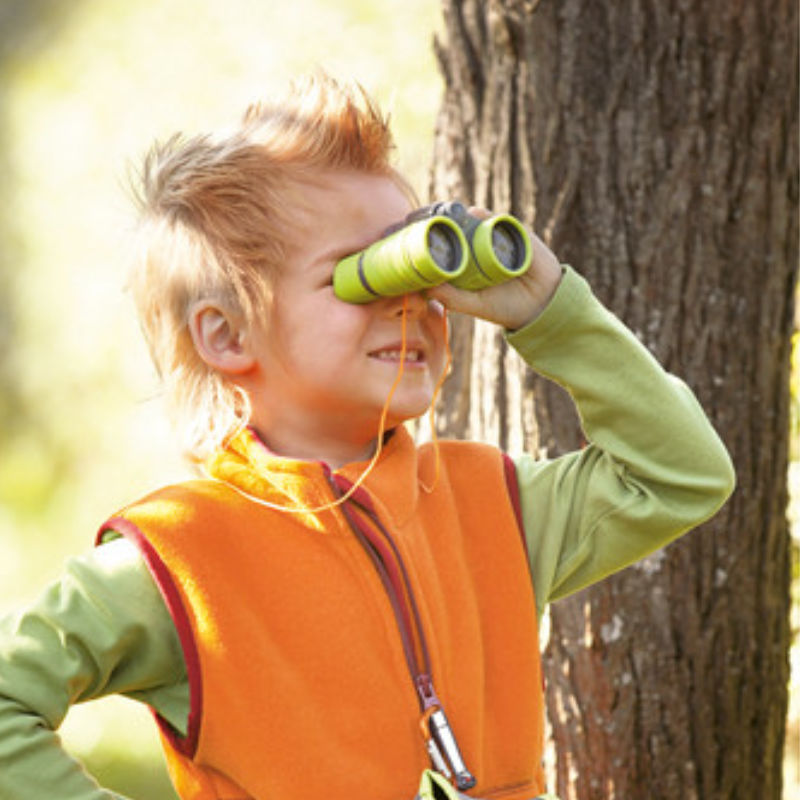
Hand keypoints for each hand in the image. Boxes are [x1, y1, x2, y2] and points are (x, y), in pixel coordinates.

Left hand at [426, 208, 561, 330]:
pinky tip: (473, 214)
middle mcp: (480, 246)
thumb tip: (425, 287)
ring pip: (475, 219)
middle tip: (424, 216)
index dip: (431, 237)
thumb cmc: (506, 306)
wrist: (541, 306)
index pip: (446, 244)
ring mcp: (497, 237)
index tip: (412, 232)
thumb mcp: (475, 304)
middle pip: (458, 227)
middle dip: (442, 220)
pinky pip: (499, 219)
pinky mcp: (515, 232)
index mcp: (467, 263)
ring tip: (445, 213)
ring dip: (460, 213)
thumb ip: (452, 297)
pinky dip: (486, 215)